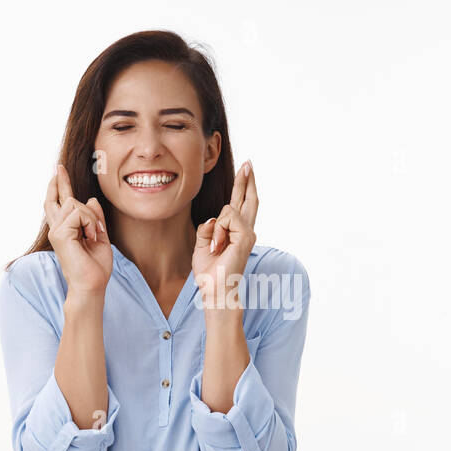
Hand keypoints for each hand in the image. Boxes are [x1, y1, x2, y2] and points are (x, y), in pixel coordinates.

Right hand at [44, 163, 111, 297]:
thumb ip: (94, 218)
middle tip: (59, 166)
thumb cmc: (95, 267)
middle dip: (62, 182)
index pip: (58, 203)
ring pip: (76, 203)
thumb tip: (91, 199)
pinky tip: (91, 237)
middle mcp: (57, 229)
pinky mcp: (59, 234)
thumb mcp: (100, 236)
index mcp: (65, 230)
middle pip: (59, 198)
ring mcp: (56, 231)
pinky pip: (79, 213)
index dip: (58, 186)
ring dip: (91, 217)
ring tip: (94, 235)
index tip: (58, 169)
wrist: (91, 285)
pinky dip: (90, 223)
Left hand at [193, 160, 257, 308]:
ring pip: (228, 210)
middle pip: (248, 199)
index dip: (243, 187)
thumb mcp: (201, 245)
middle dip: (246, 179)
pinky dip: (217, 232)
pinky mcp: (247, 235)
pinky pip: (227, 218)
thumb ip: (207, 229)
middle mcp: (246, 230)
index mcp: (236, 232)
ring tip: (215, 248)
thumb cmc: (209, 272)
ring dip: (215, 229)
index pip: (241, 205)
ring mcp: (248, 232)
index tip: (246, 170)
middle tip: (249, 162)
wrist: (215, 289)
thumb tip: (214, 218)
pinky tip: (217, 247)